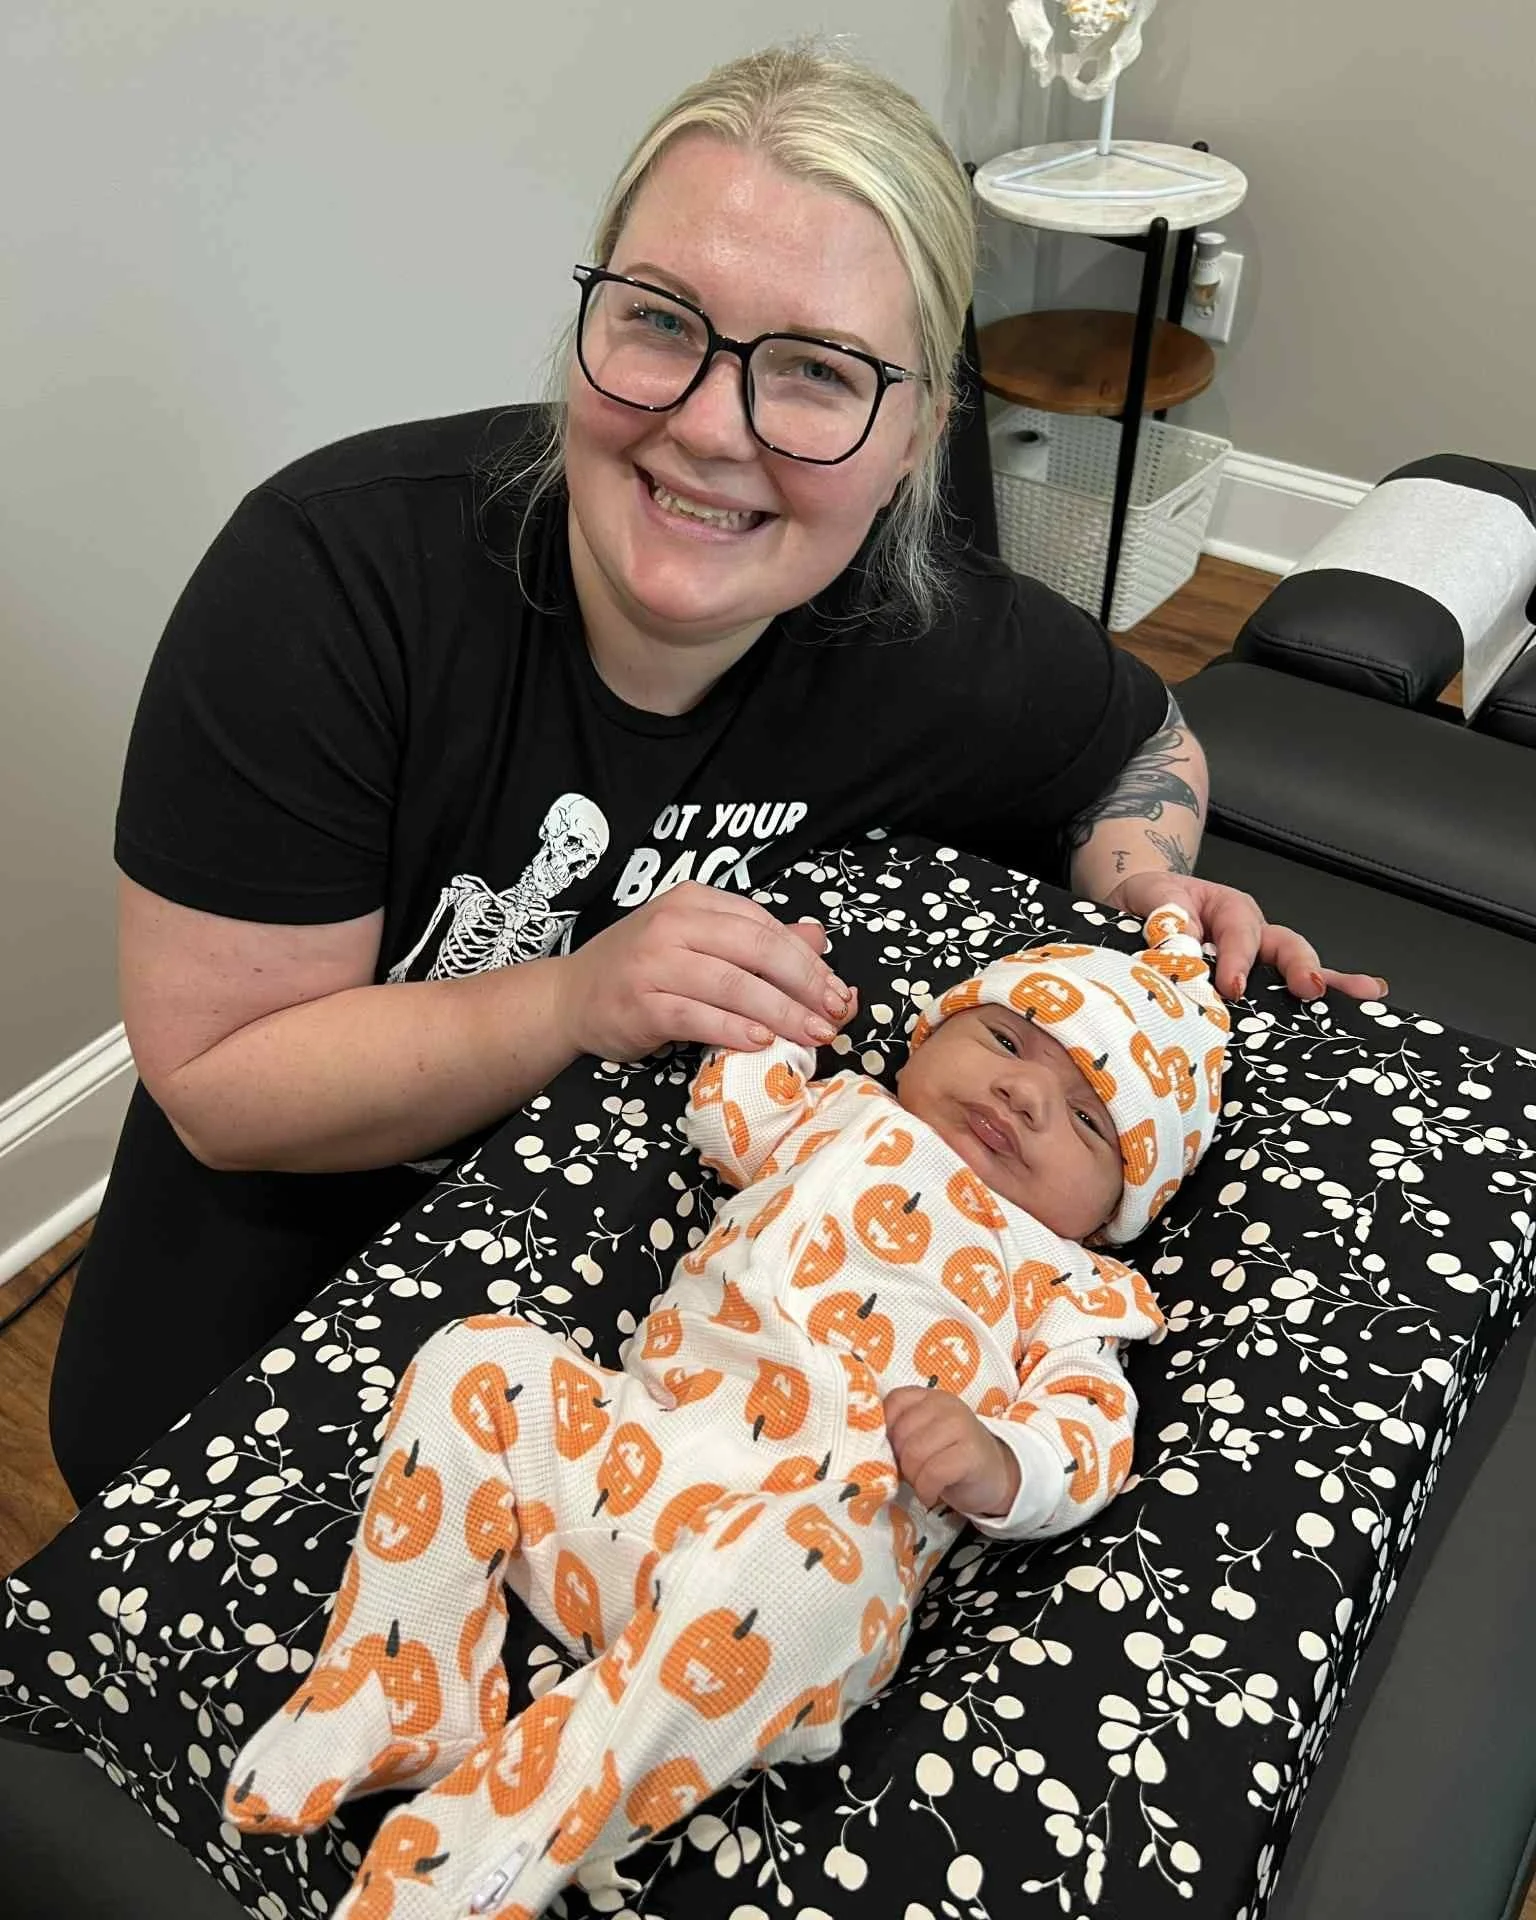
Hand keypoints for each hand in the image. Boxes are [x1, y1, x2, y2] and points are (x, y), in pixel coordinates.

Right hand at [553, 882, 854, 1060]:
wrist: (570, 997)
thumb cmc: (641, 971)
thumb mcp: (699, 942)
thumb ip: (757, 941)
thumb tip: (819, 939)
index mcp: (694, 901)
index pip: (764, 925)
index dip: (808, 960)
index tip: (838, 991)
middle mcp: (673, 924)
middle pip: (756, 950)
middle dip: (804, 985)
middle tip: (834, 1015)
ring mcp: (653, 963)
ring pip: (732, 984)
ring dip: (780, 1012)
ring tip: (812, 1034)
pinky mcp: (640, 1004)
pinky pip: (697, 1016)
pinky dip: (734, 1030)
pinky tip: (762, 1043)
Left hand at [884, 1386, 1019, 1518]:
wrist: (997, 1476)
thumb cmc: (952, 1458)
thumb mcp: (925, 1436)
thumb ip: (902, 1431)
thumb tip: (869, 1444)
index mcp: (930, 1397)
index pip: (893, 1402)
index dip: (886, 1432)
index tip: (895, 1451)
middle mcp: (945, 1404)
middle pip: (901, 1433)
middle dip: (901, 1461)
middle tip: (913, 1474)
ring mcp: (961, 1426)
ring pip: (915, 1453)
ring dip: (914, 1478)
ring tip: (924, 1484)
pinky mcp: (971, 1454)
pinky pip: (933, 1473)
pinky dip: (927, 1490)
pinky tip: (933, 1494)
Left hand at [1101, 870, 1389, 1004]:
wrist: (1138, 910)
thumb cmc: (1150, 903)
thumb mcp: (1149, 897)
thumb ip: (1163, 914)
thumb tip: (1181, 941)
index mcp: (1228, 910)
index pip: (1239, 932)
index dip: (1238, 958)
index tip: (1232, 986)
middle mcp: (1251, 937)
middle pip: (1287, 947)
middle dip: (1302, 967)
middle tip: (1310, 988)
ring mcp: (1258, 965)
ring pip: (1299, 972)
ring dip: (1332, 986)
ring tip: (1364, 998)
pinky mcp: (1252, 993)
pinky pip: (1283, 1001)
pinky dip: (1317, 1011)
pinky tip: (1352, 1018)